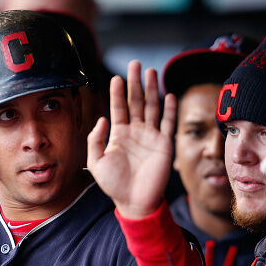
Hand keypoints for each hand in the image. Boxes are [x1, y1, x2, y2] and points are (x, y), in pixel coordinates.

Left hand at [87, 60, 176, 218]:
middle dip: (135, 83)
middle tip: (135, 64)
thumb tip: (101, 118)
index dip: (117, 92)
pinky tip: (169, 94)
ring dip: (152, 90)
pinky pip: (168, 123)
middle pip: (136, 101)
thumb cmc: (114, 184)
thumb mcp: (96, 162)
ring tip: (151, 72)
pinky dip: (169, 109)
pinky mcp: (164, 144)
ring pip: (152, 107)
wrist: (134, 202)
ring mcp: (150, 136)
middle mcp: (135, 132)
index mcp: (118, 134)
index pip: (118, 107)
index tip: (116, 77)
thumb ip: (95, 139)